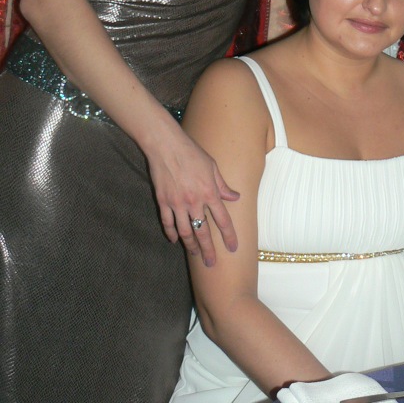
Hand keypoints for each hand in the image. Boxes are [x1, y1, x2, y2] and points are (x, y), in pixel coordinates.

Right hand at [147, 127, 238, 264]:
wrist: (166, 145)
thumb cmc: (192, 152)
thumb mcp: (212, 166)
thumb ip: (223, 185)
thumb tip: (235, 198)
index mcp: (209, 192)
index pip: (222, 219)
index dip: (228, 236)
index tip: (233, 248)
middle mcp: (194, 201)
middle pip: (203, 231)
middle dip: (208, 249)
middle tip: (211, 263)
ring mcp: (177, 203)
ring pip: (185, 231)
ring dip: (190, 245)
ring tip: (194, 254)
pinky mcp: (163, 201)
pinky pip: (168, 223)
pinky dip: (171, 233)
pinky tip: (175, 240)